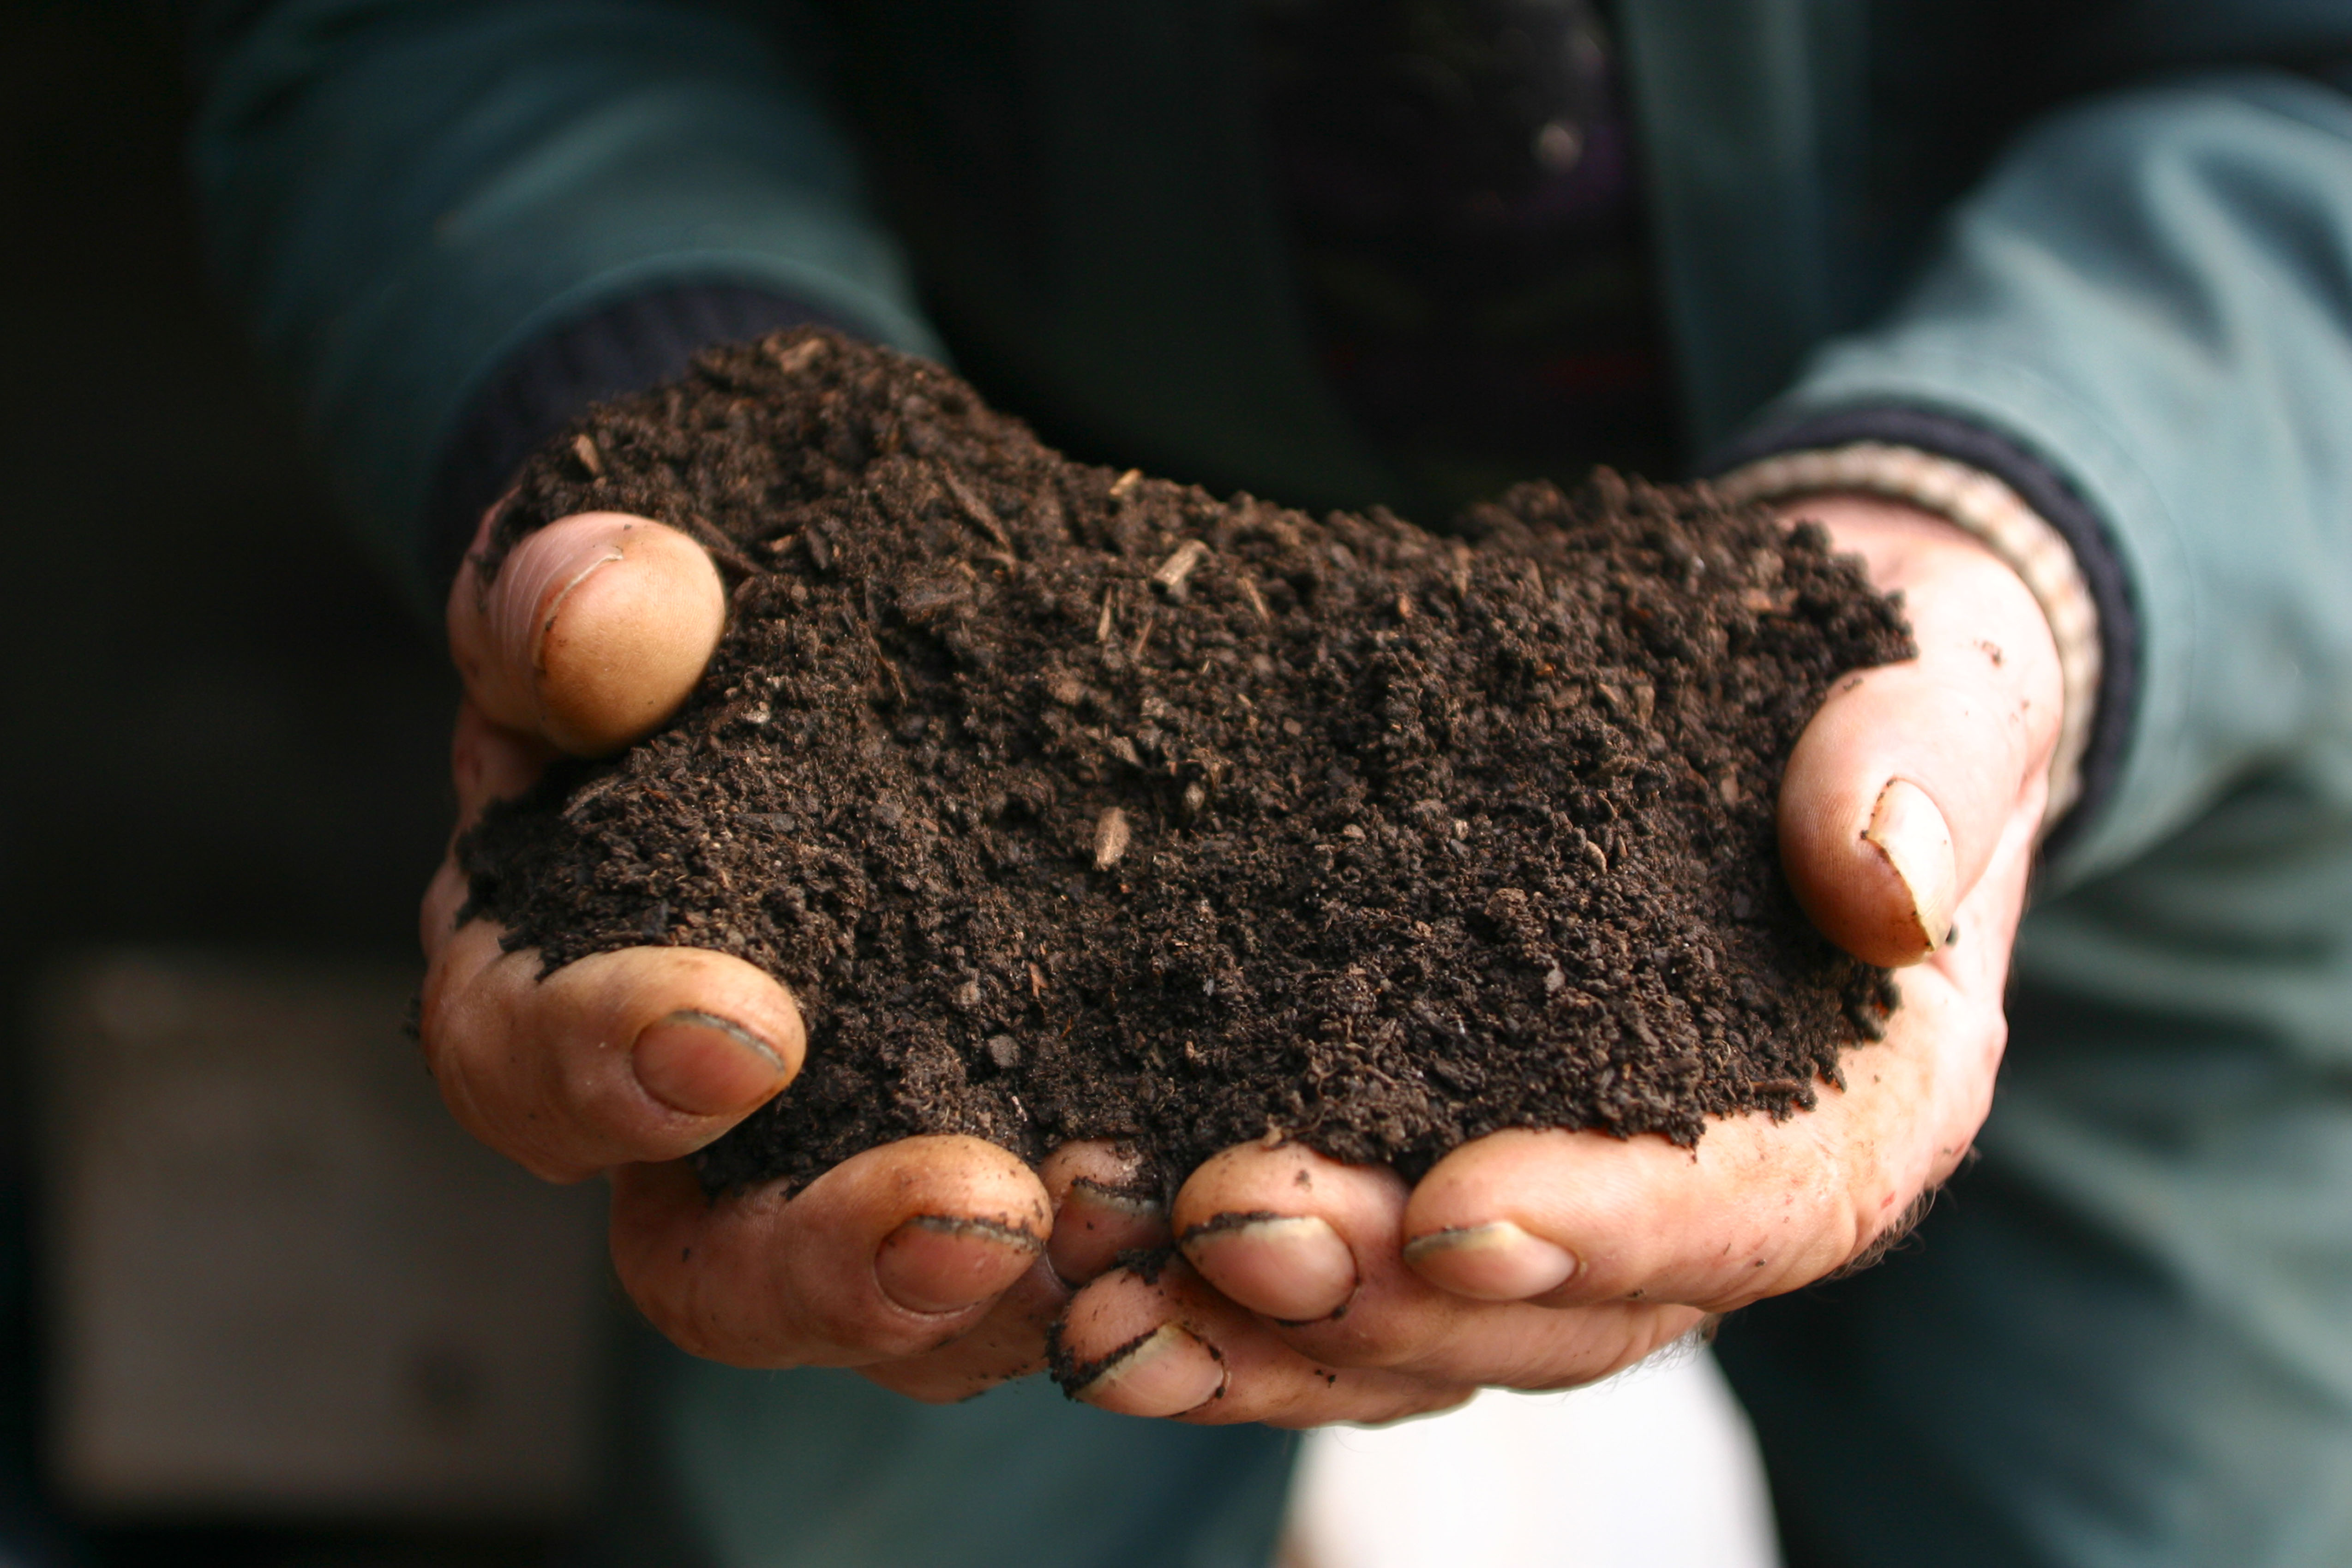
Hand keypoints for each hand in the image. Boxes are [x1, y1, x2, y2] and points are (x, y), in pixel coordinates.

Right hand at [419, 508, 1165, 1396]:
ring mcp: (856, 1157)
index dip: (607, 1071)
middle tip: (981, 1216)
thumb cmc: (692, 612)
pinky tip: (1211, 1195)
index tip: (746, 1032)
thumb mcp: (624, 578)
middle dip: (840, 1264)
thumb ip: (587, 601)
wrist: (836, 621)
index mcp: (550, 981)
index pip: (526, 1069)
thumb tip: (619, 605)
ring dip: (1010, 1294)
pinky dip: (1128, 1246)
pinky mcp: (1007, 1142)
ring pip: (902, 1315)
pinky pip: (1050, 1257)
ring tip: (1135, 1227)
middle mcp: (690, 1128)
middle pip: (716, 1271)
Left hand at [1053, 495, 2060, 1424]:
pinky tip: (1091, 1260)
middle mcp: (1717, 1207)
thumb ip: (1923, 774)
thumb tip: (1885, 879)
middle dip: (1384, 1296)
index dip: (1608, 1228)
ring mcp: (1572, 1205)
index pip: (1755, 1211)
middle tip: (1225, 1238)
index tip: (1458, 1215)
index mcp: (1862, 1118)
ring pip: (1424, 1327)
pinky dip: (1218, 1284)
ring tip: (1109, 1307)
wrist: (1800, 693)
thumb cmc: (1883, 692)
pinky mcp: (1454, 1160)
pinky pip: (1346, 1262)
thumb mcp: (1940, 694)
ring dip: (1262, 1333)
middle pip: (1558, 1315)